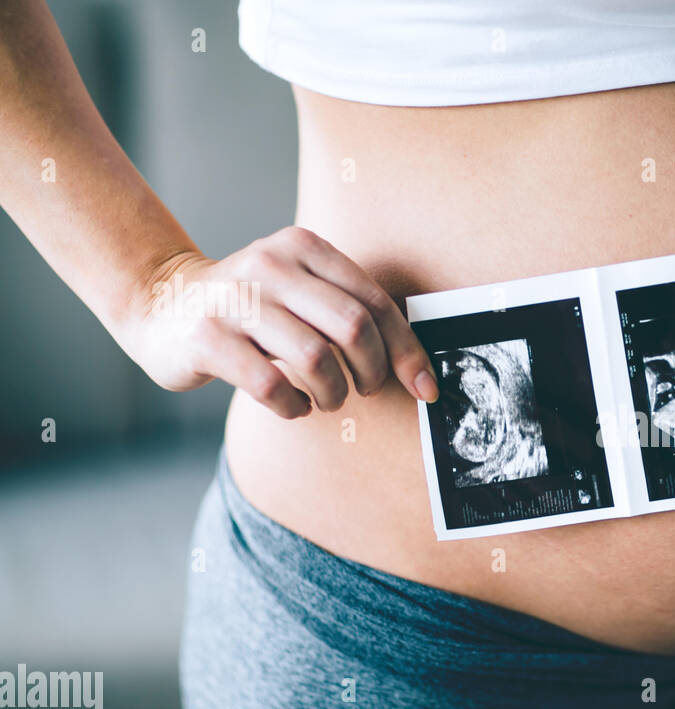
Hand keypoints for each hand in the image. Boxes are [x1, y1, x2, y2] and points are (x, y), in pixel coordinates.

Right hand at [125, 226, 439, 417]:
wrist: (161, 303)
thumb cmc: (252, 309)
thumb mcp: (300, 292)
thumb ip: (350, 312)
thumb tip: (416, 370)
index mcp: (303, 248)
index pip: (375, 302)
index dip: (407, 351)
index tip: (425, 388)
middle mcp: (270, 266)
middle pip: (353, 327)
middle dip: (372, 371)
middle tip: (365, 389)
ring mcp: (235, 300)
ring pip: (316, 359)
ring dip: (333, 393)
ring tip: (327, 398)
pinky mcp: (207, 338)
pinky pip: (271, 385)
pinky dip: (293, 406)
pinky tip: (292, 404)